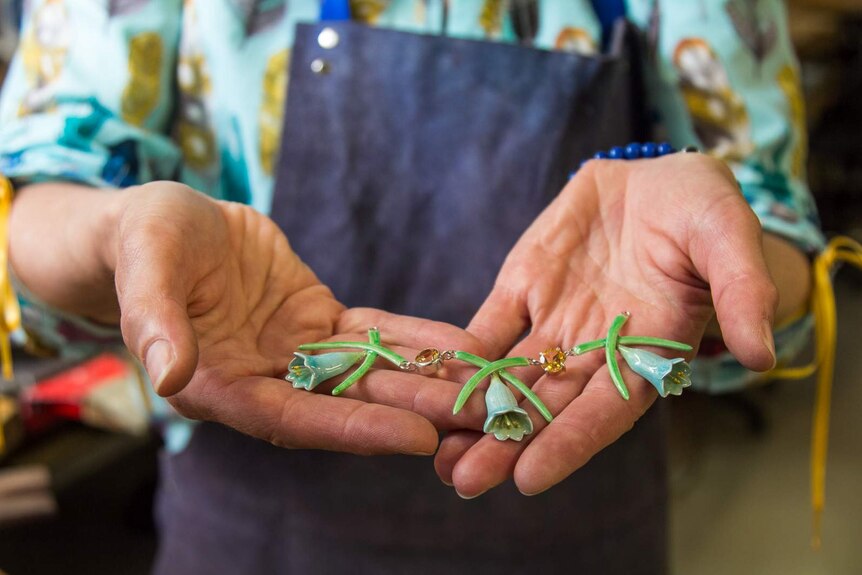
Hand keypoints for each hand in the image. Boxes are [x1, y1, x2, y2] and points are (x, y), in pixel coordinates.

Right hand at [11, 180, 484, 454]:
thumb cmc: (142, 242)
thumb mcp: (146, 267)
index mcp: (217, 386)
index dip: (351, 429)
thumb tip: (169, 376)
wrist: (165, 223)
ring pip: (367, 373)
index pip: (291, 419)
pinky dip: (415, 340)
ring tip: (486, 389)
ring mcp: (294, 352)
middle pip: (344, 405)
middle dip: (410, 411)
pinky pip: (372, 333)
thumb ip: (156, 321)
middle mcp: (263, 380)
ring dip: (426, 381)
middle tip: (477, 420)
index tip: (415, 439)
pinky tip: (463, 346)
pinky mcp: (316, 320)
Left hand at [435, 154, 779, 496]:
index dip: (571, 442)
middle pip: (549, 406)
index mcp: (648, 350)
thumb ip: (741, 291)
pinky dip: (460, 353)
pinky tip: (429, 378)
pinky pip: (488, 325)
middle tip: (466, 482)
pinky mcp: (521, 288)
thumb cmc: (702, 208)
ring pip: (511, 377)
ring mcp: (554, 320)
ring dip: (475, 412)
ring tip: (436, 452)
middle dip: (508, 444)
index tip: (530, 478)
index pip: (607, 408)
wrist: (653, 176)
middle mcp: (596, 348)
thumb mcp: (727, 237)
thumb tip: (762, 352)